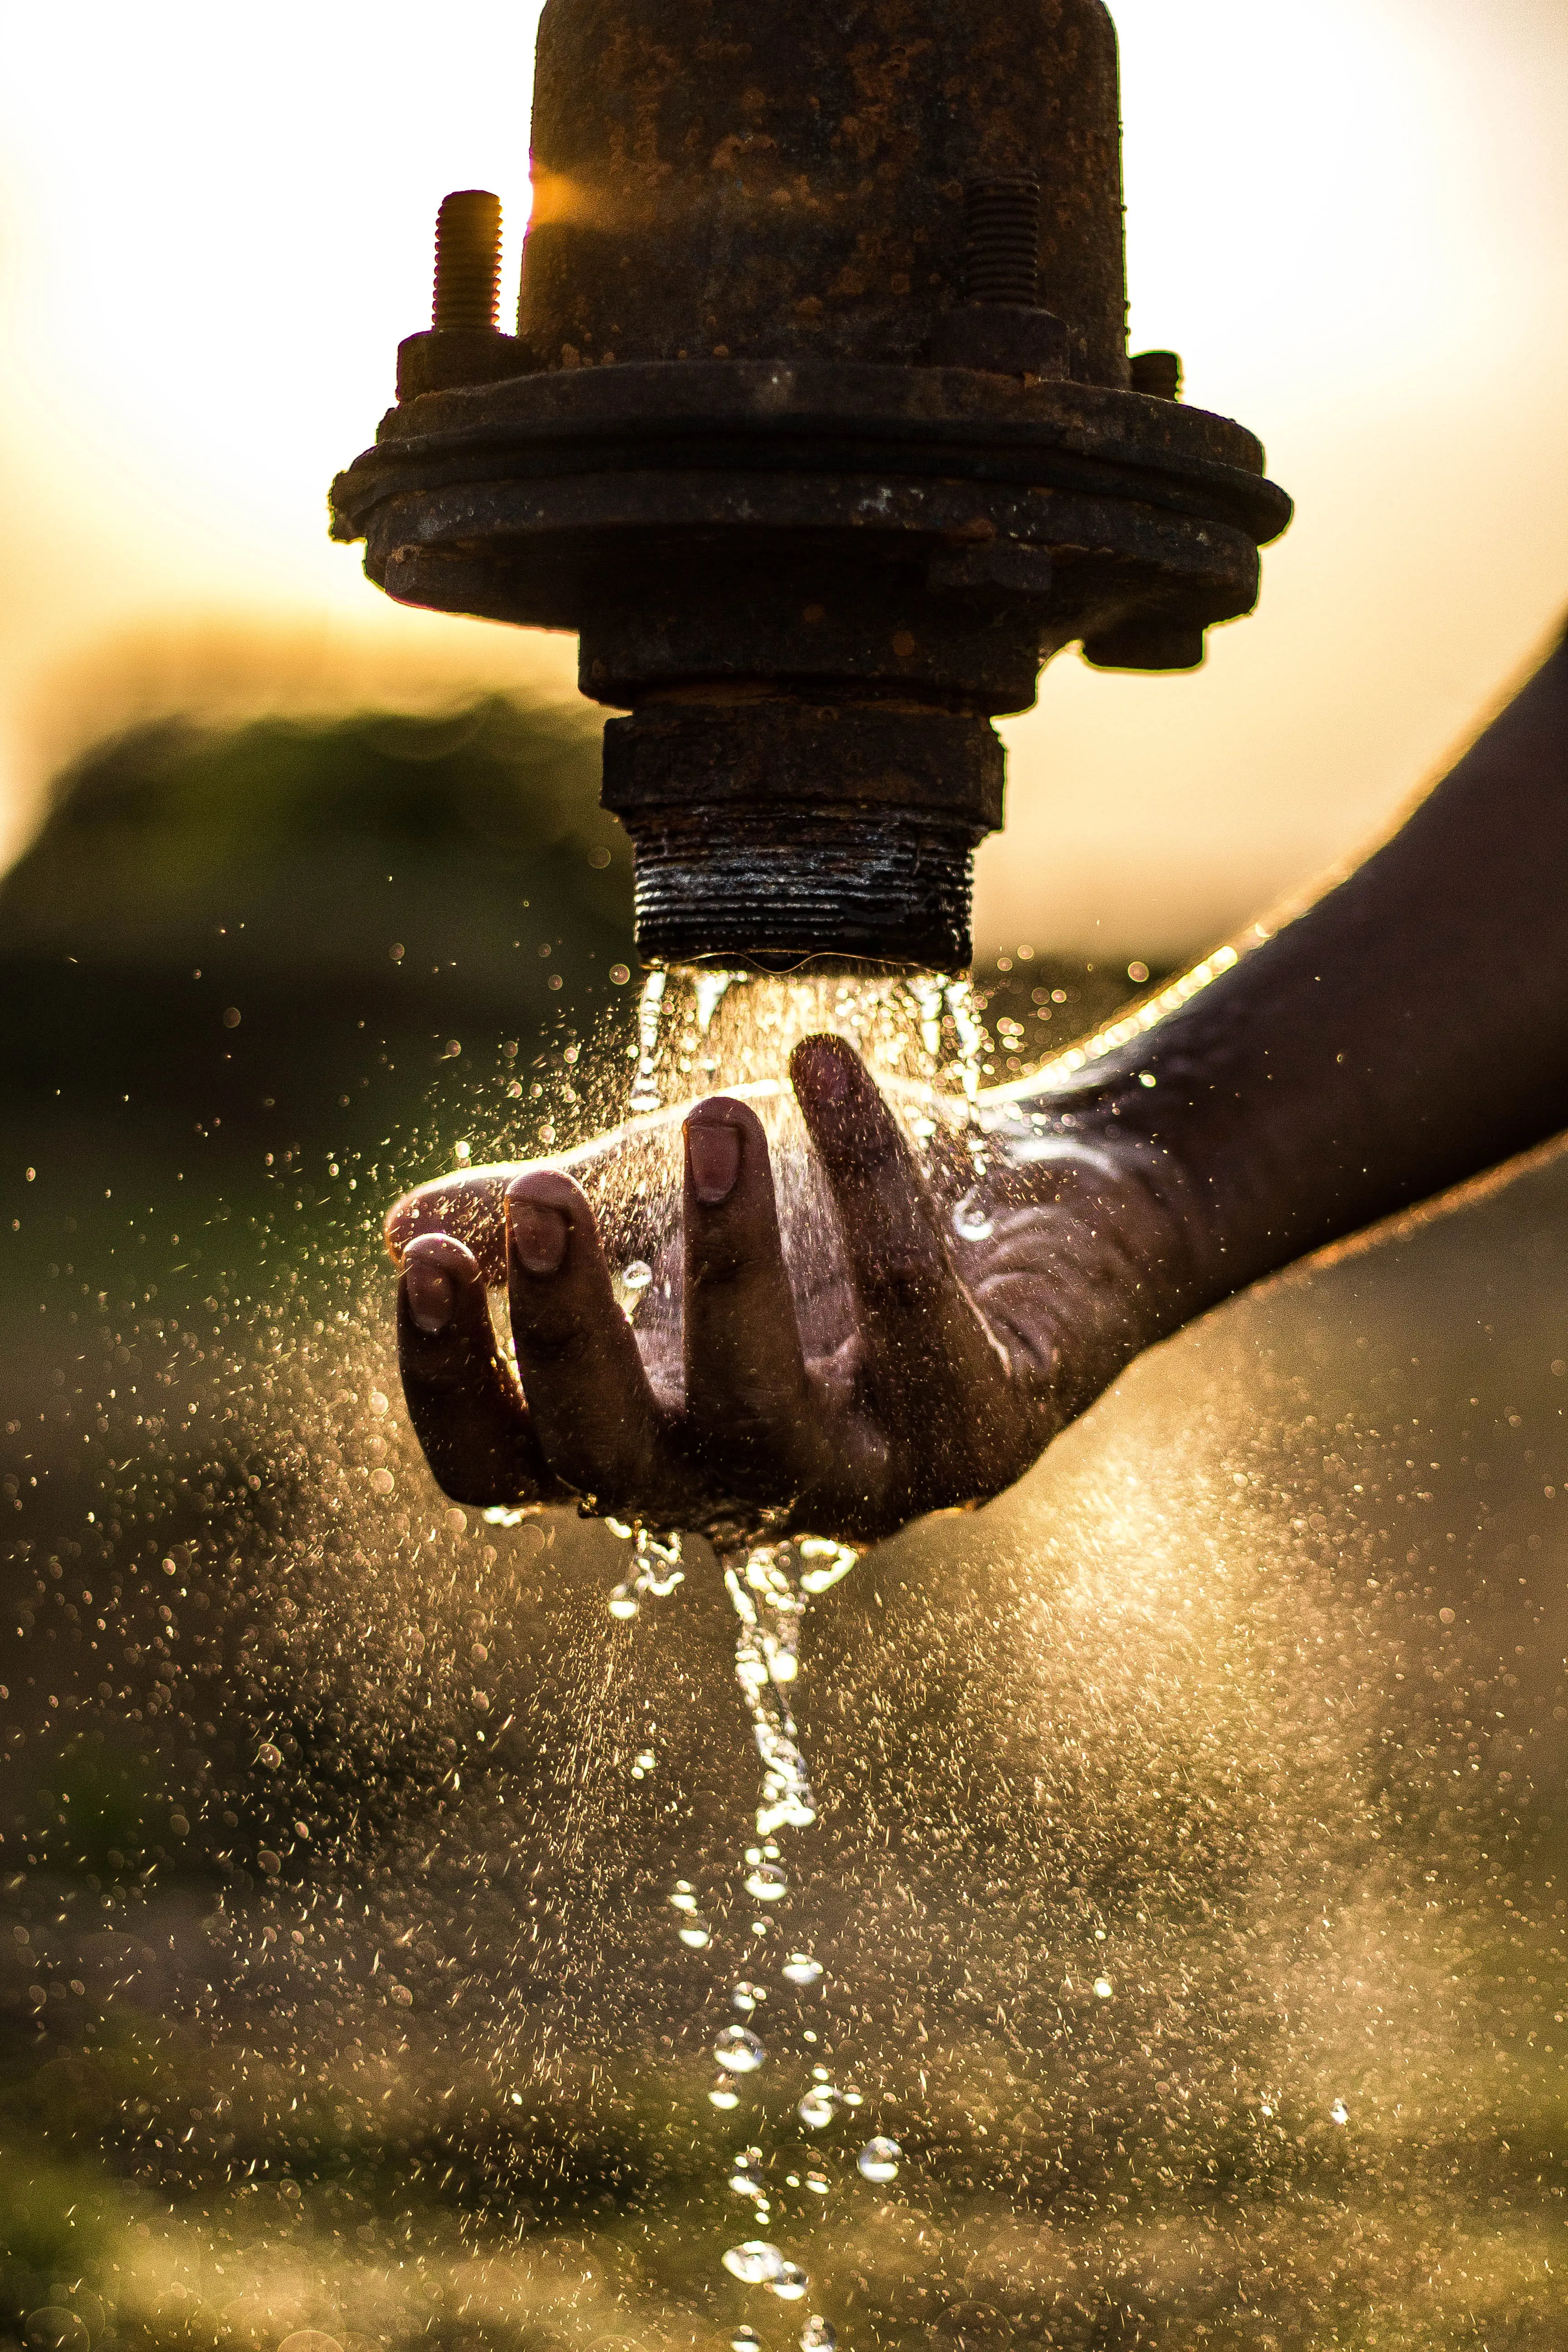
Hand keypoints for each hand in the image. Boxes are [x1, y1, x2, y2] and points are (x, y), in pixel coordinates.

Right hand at [383, 1035, 1202, 1541]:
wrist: (1040, 1201)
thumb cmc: (829, 1216)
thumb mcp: (666, 1206)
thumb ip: (547, 1226)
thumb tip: (399, 1226)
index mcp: (643, 1440)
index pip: (506, 1469)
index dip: (453, 1384)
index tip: (433, 1257)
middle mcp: (740, 1489)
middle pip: (617, 1464)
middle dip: (573, 1332)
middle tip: (548, 1191)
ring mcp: (866, 1481)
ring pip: (766, 1417)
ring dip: (730, 1261)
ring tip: (716, 1114)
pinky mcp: (982, 1437)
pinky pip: (913, 1312)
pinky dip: (871, 1179)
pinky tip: (829, 1061)